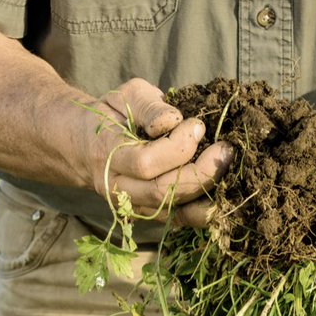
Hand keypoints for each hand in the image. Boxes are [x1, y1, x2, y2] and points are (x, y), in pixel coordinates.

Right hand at [68, 78, 231, 216]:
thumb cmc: (113, 113)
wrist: (87, 145)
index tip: (196, 124)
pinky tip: (224, 191)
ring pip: (175, 211)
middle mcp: (118, 188)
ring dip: (207, 191)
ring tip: (227, 167)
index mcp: (107, 155)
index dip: (178, 146)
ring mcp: (133, 207)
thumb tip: (174, 122)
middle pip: (163, 192)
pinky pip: (181, 220)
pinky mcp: (150, 215)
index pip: (145, 162)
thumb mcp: (127, 95)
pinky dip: (205, 210)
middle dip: (201, 171)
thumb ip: (150, 106)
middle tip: (225, 149)